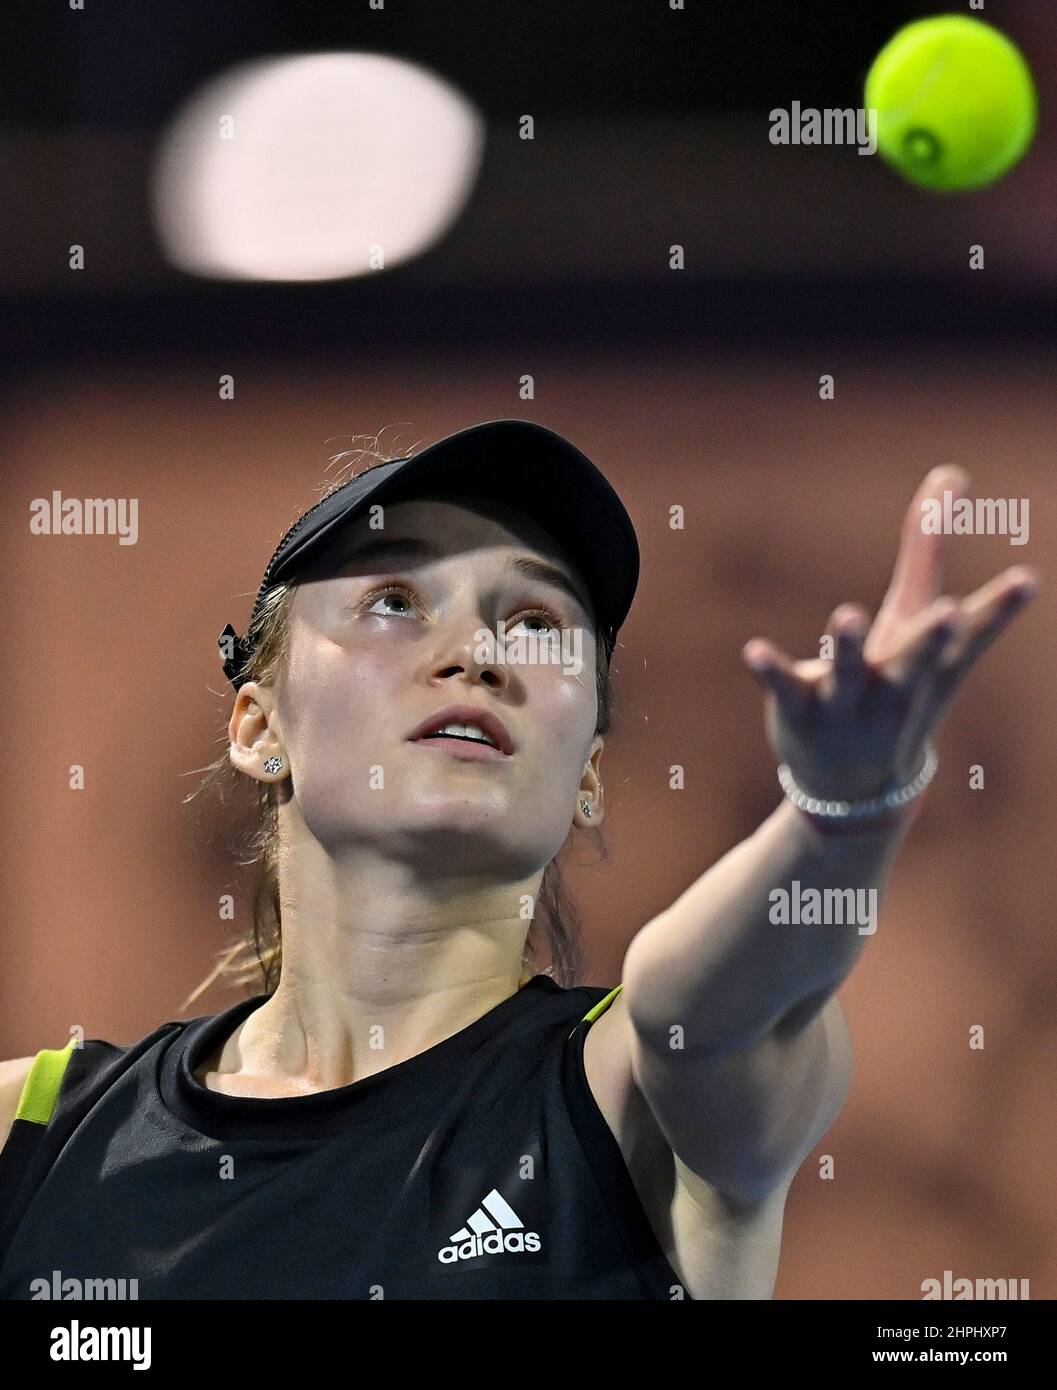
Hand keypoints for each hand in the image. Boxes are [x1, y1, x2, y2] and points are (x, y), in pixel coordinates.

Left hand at [741, 466, 1040, 801]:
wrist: (854, 787)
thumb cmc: (895, 687)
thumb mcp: (913, 622)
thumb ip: (928, 550)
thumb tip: (950, 471)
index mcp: (929, 665)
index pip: (969, 636)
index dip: (997, 609)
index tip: (1024, 581)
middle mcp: (894, 685)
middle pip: (917, 661)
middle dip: (934, 638)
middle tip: (951, 614)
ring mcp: (847, 703)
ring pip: (849, 675)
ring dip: (849, 648)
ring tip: (847, 614)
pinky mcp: (800, 707)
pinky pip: (785, 687)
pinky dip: (771, 669)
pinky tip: (753, 649)